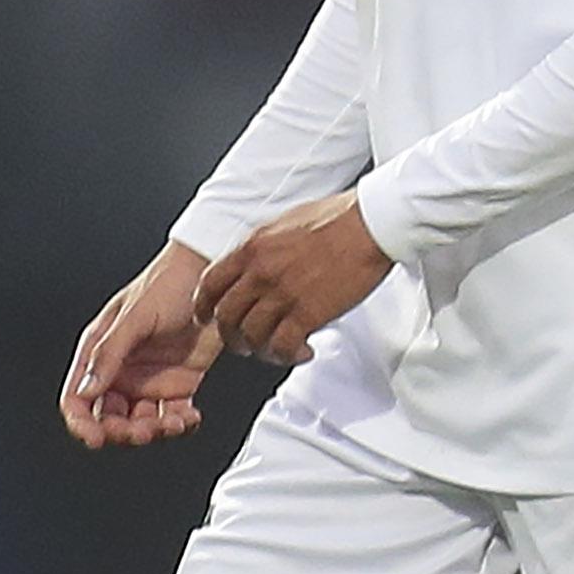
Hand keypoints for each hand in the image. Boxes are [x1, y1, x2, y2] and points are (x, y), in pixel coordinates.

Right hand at [65, 246, 219, 450]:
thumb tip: (87, 390)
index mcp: (99, 352)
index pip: (78, 397)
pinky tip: (189, 419)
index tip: (96, 439)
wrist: (213, 275)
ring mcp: (150, 379)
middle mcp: (121, 370)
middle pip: (109, 417)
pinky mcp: (180, 383)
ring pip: (141, 421)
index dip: (82, 422)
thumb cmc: (169, 285)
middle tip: (143, 432)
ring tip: (172, 424)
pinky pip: (175, 415)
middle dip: (123, 431)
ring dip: (154, 430)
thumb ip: (110, 352)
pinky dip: (181, 424)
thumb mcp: (135, 316)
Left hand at [196, 191, 390, 366]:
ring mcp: (282, 294)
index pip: (210, 284)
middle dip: (231, 335)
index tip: (208, 316)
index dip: (205, 306)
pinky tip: (300, 351)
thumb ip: (264, 246)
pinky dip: (286, 354)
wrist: (369, 225)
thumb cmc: (338, 218)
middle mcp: (260, 273)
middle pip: (227, 315)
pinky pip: (282, 345)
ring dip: (259, 348)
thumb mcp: (284, 223)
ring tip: (272, 350)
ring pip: (251, 335)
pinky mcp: (308, 313)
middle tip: (241, 341)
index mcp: (252, 249)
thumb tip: (257, 261)